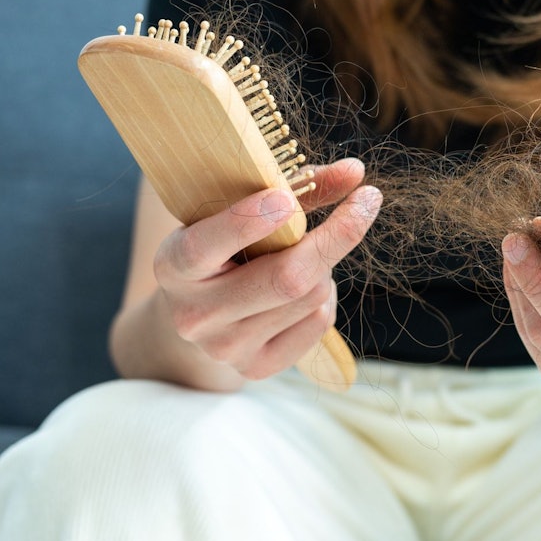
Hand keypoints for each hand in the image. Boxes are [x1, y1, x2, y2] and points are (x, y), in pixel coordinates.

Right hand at [154, 158, 377, 380]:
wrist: (196, 310)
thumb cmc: (223, 244)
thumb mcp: (238, 209)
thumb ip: (293, 187)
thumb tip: (356, 172)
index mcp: (174, 265)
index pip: (204, 247)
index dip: (246, 222)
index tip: (286, 198)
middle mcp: (194, 314)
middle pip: (284, 279)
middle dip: (334, 236)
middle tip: (367, 200)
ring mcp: (225, 348)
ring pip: (310, 296)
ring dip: (324, 266)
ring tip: (304, 255)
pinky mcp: (256, 368)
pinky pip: (318, 323)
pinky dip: (325, 295)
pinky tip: (304, 288)